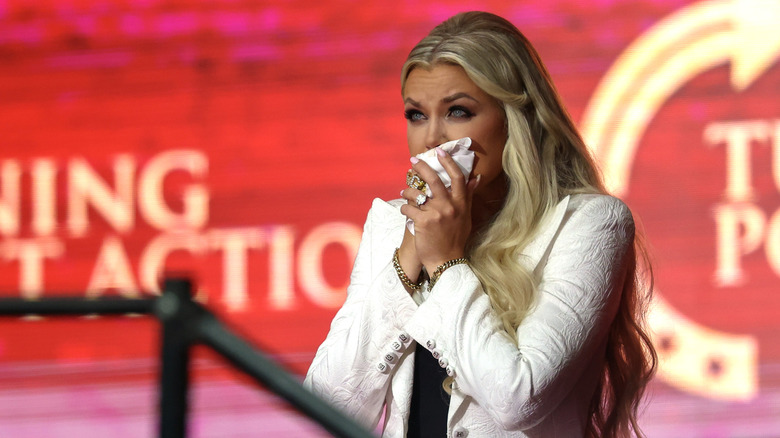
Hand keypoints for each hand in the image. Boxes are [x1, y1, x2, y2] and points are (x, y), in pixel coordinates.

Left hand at [400, 148, 479, 273]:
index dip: (448, 162)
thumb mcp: (466, 217)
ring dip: (407, 191)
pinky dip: (404, 209)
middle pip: (434, 179)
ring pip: (417, 193)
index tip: (439, 151)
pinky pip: (408, 208)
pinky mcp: (423, 222)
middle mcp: (450, 206)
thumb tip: (476, 178)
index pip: (457, 177)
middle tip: (413, 160)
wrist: (447, 261)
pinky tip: (406, 212)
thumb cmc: (456, 238)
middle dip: (421, 167)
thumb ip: (468, 196)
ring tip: (404, 192)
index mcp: (461, 203)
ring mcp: (437, 214)